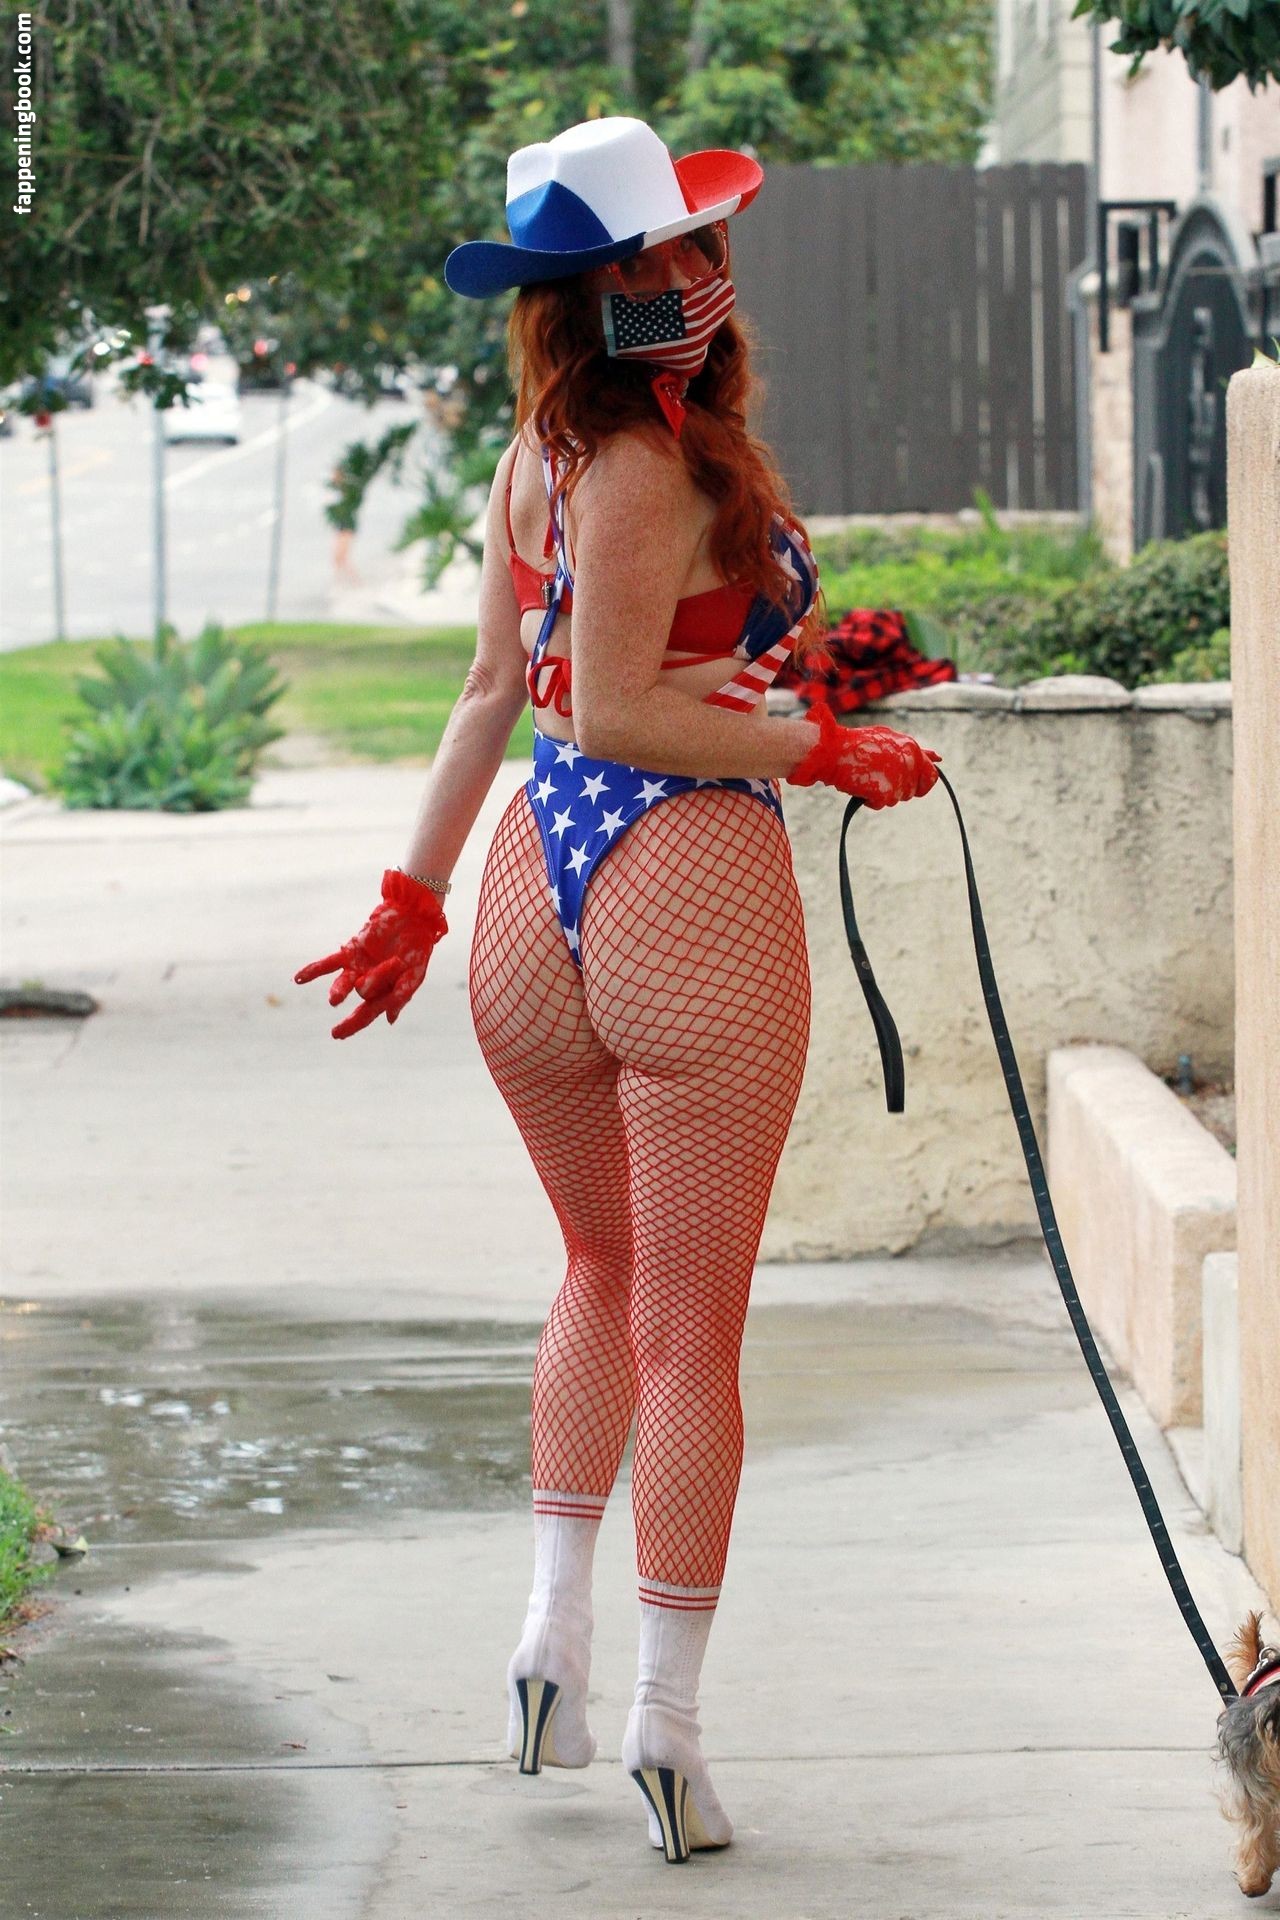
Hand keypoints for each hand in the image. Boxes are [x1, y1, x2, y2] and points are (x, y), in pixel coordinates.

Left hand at [293, 867, 447, 1038]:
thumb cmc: (417, 947)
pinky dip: (314, 970)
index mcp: (386, 992)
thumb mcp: (414, 973)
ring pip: (343, 983)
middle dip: (352, 1015)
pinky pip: (329, 963)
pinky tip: (298, 979)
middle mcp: (369, 983)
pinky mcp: (351, 952)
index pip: (368, 1012)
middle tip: (337, 1033)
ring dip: (339, 991)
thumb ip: (402, 994)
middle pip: (360, 999)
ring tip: (334, 1001)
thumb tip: (388, 1019)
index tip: (338, 1035)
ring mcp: (358, 968)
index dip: (354, 1025)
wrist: (411, 917)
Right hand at [785, 697, 940, 807]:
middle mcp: (909, 764)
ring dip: (881, 793)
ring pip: (895, 798)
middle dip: (897, 788)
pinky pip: (879, 804)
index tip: (913, 786)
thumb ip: (914, 751)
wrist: (832, 750)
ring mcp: (898, 779)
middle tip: (877, 776)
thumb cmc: (856, 744)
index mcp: (912, 748)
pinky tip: (860, 785)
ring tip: (865, 776)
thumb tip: (938, 759)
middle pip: (911, 791)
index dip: (922, 783)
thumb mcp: (889, 740)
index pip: (931, 775)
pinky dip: (869, 800)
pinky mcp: (885, 793)